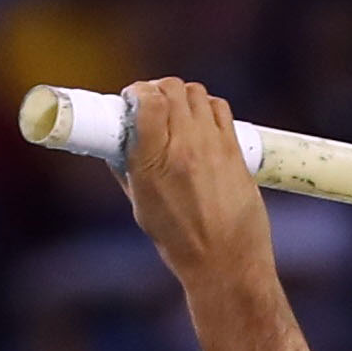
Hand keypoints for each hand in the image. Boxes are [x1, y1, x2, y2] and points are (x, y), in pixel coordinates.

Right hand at [119, 78, 273, 292]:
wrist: (225, 261)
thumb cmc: (180, 240)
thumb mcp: (141, 205)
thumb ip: (126, 170)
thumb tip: (115, 145)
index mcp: (153, 160)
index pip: (147, 99)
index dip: (138, 91)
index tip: (132, 98)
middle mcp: (184, 147)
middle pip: (172, 89)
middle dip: (159, 89)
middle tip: (153, 103)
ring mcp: (214, 146)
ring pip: (198, 94)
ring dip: (184, 96)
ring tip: (178, 112)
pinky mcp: (235, 151)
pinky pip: (221, 109)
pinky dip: (208, 107)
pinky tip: (202, 120)